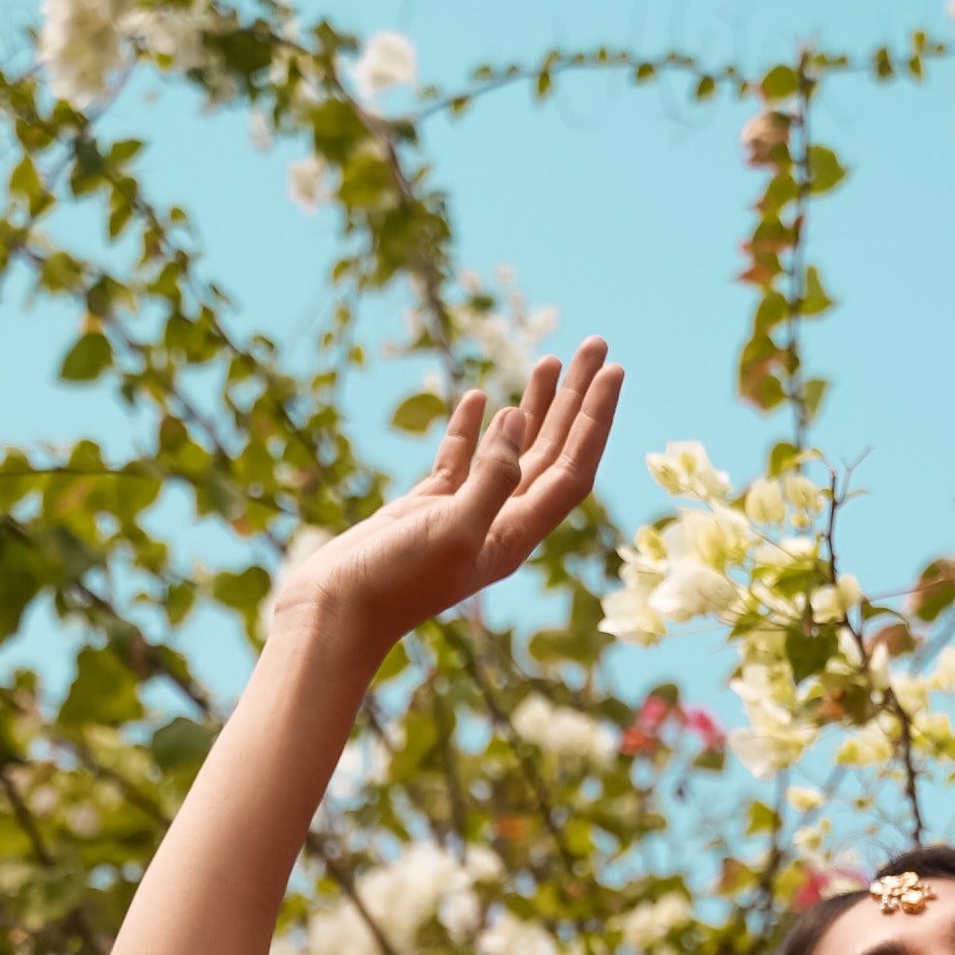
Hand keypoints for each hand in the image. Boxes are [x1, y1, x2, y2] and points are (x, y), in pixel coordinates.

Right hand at [269, 343, 625, 660]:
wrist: (340, 609)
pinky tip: (479, 395)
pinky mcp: (430, 507)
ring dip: (534, 406)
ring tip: (548, 360)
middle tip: (596, 346)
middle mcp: (500, 523)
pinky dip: (472, 427)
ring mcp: (465, 513)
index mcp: (516, 535)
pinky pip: (461, 459)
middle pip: (552, 452)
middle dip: (575, 399)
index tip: (614, 371)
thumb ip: (492, 477)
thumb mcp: (454, 529)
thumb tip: (518, 421)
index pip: (572, 469)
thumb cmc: (398, 580)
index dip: (595, 420)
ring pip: (511, 450)